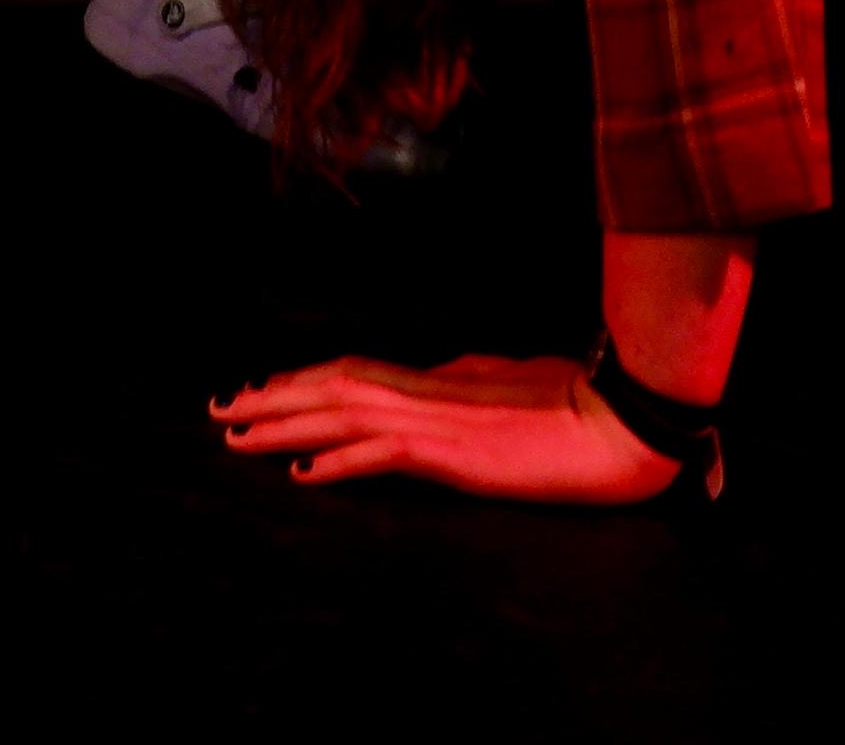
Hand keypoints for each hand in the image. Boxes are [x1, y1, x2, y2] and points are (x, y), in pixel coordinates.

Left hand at [209, 351, 680, 505]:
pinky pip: (382, 454)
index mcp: (440, 375)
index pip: (353, 371)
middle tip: (221, 410)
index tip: (260, 389)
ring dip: (286, 425)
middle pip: (332, 386)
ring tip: (238, 437)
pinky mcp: (456, 456)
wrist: (623, 421)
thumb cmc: (578, 401)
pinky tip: (302, 473)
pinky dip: (337, 461)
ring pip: (343, 414)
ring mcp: (439, 422)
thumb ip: (464, 378)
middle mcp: (429, 390)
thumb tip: (431, 375)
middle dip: (272, 398)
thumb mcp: (509, 378)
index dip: (301, 380)